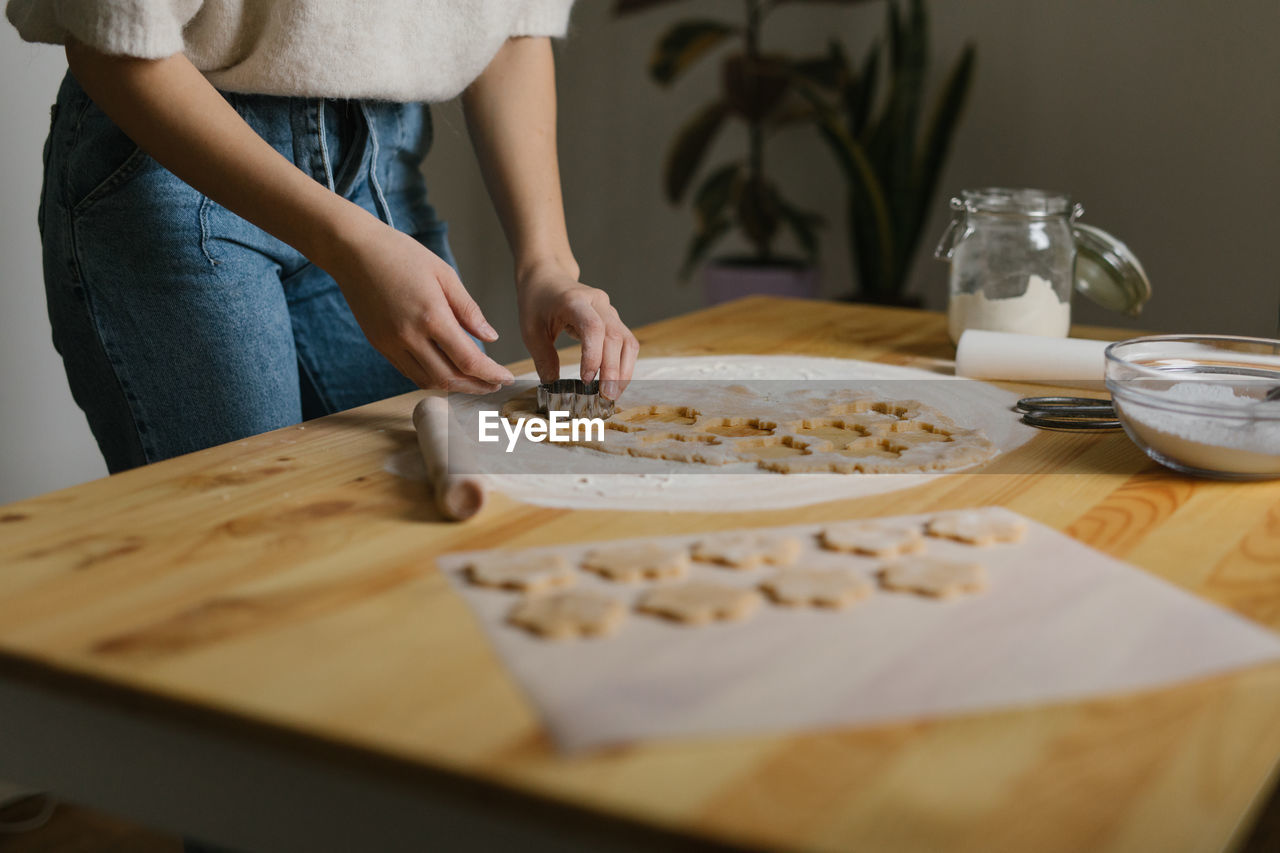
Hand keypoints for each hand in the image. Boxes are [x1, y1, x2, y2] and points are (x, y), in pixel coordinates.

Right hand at [325, 217, 514, 393]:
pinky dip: (432, 377)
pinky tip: (446, 370)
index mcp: (432, 316)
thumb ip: (469, 310)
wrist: (353, 251)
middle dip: (476, 386)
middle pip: (450, 378)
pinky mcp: (379, 345)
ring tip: (474, 381)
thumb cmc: (400, 254)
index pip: (468, 359)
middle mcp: (410, 336)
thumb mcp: (444, 275)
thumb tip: (491, 337)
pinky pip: (410, 372)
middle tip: (494, 384)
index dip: (490, 373)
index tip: (505, 377)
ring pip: (428, 380)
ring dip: (454, 386)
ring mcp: (391, 344)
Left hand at [517, 263, 639, 399]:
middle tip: (606, 396)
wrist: (547, 277)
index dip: (594, 355)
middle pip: (615, 337)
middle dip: (613, 370)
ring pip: (627, 341)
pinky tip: (614, 382)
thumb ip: (543, 358)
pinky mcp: (614, 320)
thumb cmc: (537, 301)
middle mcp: (598, 303)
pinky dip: (624, 364)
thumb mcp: (530, 330)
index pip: (594, 328)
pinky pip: (626, 343)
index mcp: (575, 302)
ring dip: (624, 370)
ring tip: (613, 394)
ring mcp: (609, 310)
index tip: (586, 379)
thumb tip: (553, 385)